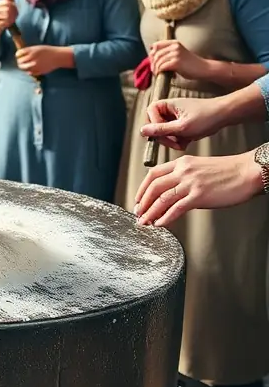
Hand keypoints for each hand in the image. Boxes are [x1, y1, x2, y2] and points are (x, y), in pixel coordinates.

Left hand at [15, 45, 66, 76]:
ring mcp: (35, 65)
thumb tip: (19, 55)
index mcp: (31, 51)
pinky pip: (30, 73)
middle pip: (20, 62)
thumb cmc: (47, 51)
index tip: (18, 56)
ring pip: (24, 68)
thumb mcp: (37, 48)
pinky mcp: (38, 71)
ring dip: (23, 67)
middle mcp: (32, 58)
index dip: (17, 55)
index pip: (19, 54)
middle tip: (20, 62)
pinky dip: (29, 71)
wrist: (57, 57)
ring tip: (25, 66)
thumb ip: (28, 51)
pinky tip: (32, 68)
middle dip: (19, 61)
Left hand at [134, 150, 262, 227]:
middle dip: (143, 202)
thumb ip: (184, 178)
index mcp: (182, 163)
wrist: (247, 172)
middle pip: (154, 187)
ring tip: (146, 221)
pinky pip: (177, 208)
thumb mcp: (200, 168)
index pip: (153, 174)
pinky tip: (161, 223)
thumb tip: (174, 194)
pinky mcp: (199, 195)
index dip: (142, 188)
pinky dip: (166, 217)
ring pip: (162, 198)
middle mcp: (183, 171)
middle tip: (138, 213)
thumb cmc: (228, 171)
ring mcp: (190, 183)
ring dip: (151, 212)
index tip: (138, 198)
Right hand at [140, 96, 228, 151]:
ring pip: (165, 132)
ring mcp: (176, 117)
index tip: (163, 133)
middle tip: (174, 143)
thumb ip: (161, 130)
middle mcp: (170, 110)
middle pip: (156, 125)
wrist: (225, 116)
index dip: (154, 125)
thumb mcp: (182, 127)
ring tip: (183, 142)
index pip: (150, 114)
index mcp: (167, 104)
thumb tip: (143, 131)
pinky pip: (174, 135)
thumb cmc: (206, 116)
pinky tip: (188, 141)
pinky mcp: (182, 124)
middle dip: (165, 136)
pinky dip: (180, 140)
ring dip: (173, 140)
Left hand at [149, 40, 208, 79]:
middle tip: (153, 70)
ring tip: (156, 73)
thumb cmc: (190, 64)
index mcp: (174, 43)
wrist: (203, 68)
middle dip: (153, 63)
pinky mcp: (176, 62)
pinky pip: (162, 66)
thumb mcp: (178, 54)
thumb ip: (168, 53)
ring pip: (158, 61)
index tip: (152, 61)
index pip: (157, 45)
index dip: (151, 53)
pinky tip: (160, 74)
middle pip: (156, 54)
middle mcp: (175, 47)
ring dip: (155, 68)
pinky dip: (159, 71)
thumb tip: (153, 58)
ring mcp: (176, 54)